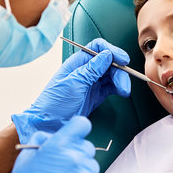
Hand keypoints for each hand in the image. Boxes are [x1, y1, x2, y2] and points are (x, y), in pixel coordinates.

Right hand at [0, 116, 103, 172]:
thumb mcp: (26, 155)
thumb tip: (54, 138)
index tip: (73, 138)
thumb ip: (43, 140)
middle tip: (62, 167)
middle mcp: (75, 157)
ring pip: (92, 166)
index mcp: (59, 145)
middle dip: (76, 153)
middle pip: (87, 147)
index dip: (77, 130)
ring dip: (81, 171)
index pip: (81, 125)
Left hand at [12, 38, 130, 142]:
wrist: (48, 125)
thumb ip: (91, 69)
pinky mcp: (96, 94)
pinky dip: (118, 88)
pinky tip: (122, 92)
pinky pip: (111, 86)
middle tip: (124, 83)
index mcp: (77, 62)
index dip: (112, 50)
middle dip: (119, 70)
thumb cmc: (54, 104)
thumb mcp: (73, 84)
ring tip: (124, 91)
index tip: (123, 59)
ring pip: (112, 74)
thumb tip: (107, 55)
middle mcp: (85, 70)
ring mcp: (91, 82)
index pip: (97, 47)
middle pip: (108, 62)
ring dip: (121, 80)